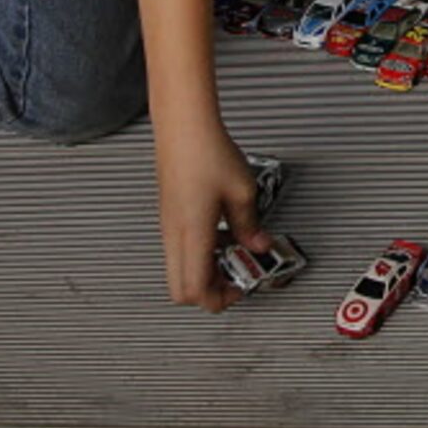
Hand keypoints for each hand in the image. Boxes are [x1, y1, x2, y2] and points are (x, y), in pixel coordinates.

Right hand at [151, 111, 264, 312]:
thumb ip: (250, 225)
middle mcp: (174, 235)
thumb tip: (259, 244)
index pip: (196, 290)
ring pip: (179, 269)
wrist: (183, 127)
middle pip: (181, 289)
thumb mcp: (242, 191)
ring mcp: (168, 226)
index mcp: (192, 234)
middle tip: (235, 278)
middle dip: (209, 293)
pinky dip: (200, 252)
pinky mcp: (169, 215)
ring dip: (205, 271)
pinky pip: (180, 249)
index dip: (220, 300)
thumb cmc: (207, 151)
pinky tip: (221, 233)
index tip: (242, 288)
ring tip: (233, 252)